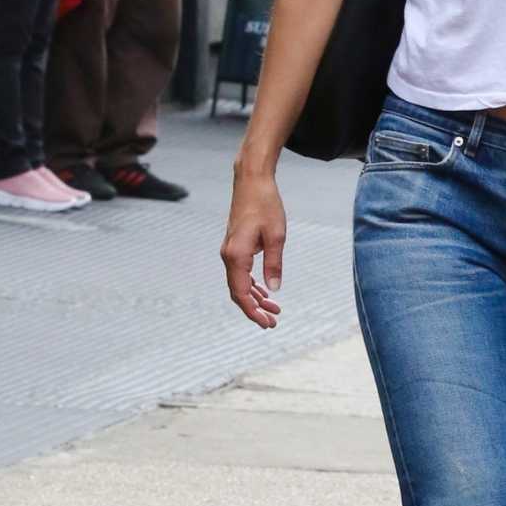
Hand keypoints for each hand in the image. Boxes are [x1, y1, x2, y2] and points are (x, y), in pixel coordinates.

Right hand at [221, 169, 285, 328]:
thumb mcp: (276, 236)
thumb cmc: (265, 205)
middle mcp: (228, 256)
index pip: (241, 293)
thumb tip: (274, 289)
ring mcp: (230, 251)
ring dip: (255, 297)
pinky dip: (252, 284)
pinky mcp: (234, 246)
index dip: (253, 311)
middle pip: (238, 292)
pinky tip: (264, 290)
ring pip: (239, 283)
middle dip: (254, 309)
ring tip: (274, 309)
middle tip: (273, 321)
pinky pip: (240, 272)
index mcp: (236, 255)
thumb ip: (274, 264)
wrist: (251, 182)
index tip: (267, 323)